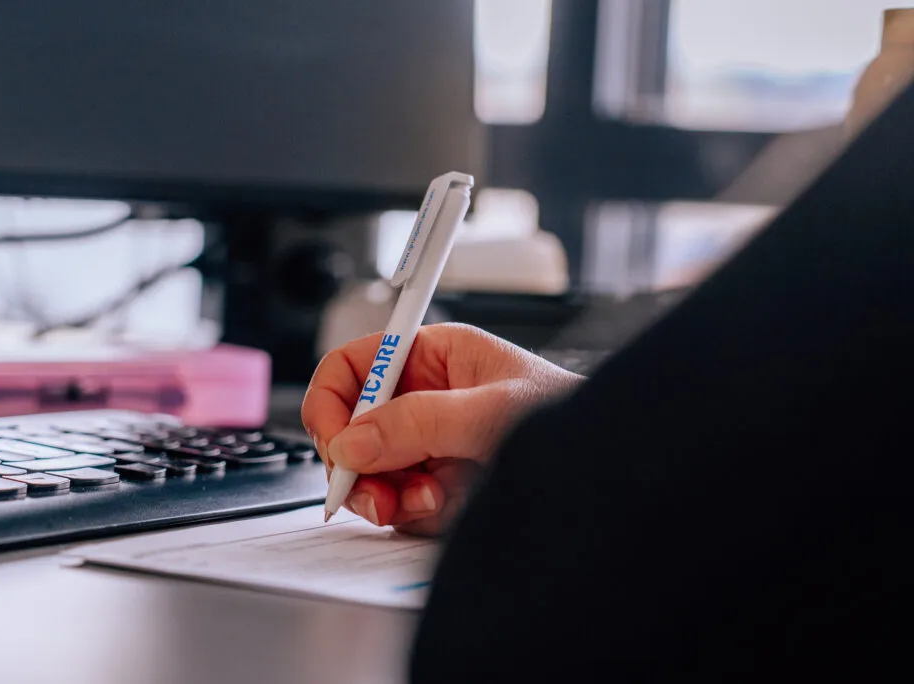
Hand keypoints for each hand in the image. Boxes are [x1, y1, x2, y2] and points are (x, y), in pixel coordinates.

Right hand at [301, 323, 583, 535]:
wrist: (609, 467)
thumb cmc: (566, 415)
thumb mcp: (491, 413)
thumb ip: (419, 422)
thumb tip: (353, 440)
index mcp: (435, 356)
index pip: (355, 365)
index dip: (332, 401)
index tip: (335, 442)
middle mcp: (425, 396)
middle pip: (353, 426)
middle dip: (359, 461)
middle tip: (372, 491)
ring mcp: (429, 442)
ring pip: (371, 470)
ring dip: (388, 492)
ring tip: (428, 498)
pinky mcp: (438, 481)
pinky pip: (399, 500)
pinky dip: (413, 511)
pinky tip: (445, 504)